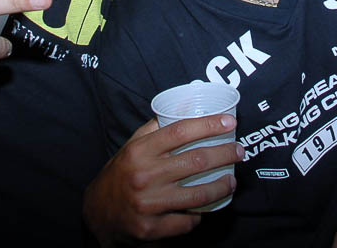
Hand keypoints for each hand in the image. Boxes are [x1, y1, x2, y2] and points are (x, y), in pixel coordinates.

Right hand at [84, 114, 242, 244]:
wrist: (97, 213)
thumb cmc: (120, 175)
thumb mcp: (131, 147)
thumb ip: (154, 130)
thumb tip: (184, 108)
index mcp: (139, 152)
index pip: (180, 131)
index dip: (209, 125)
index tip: (229, 122)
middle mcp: (144, 176)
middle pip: (196, 160)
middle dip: (225, 153)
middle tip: (239, 151)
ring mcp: (148, 204)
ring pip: (198, 194)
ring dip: (221, 186)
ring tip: (231, 180)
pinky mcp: (152, 228)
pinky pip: (187, 221)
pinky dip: (199, 215)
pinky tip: (205, 209)